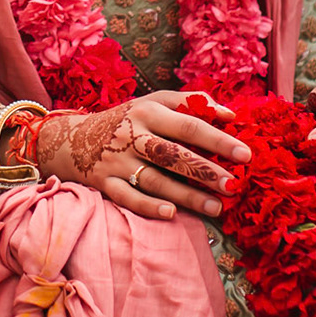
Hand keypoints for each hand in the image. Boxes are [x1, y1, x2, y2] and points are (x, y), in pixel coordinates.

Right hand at [37, 91, 250, 220]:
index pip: (187, 125)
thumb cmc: (125, 120)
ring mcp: (116, 160)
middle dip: (206, 171)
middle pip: (173, 154)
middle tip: (234, 185)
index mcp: (147, 111)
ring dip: (187, 195)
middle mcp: (131, 134)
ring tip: (217, 207)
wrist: (70, 139)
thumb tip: (230, 114)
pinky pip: (128, 197)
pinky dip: (149, 206)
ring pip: (155, 180)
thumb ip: (189, 104)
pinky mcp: (104, 182)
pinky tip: (172, 214)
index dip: (217, 139)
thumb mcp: (152, 102)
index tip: (245, 155)